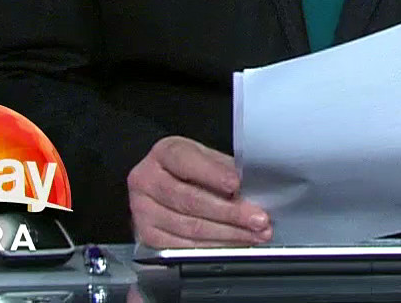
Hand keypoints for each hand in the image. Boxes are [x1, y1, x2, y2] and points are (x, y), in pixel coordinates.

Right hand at [128, 135, 270, 248]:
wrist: (162, 184)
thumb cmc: (189, 169)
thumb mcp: (208, 159)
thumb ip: (226, 170)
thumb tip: (253, 190)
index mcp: (164, 153)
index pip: (187, 162)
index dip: (213, 175)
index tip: (236, 185)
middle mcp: (146, 181)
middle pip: (190, 200)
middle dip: (230, 212)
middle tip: (257, 218)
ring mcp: (143, 210)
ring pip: (189, 227)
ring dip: (227, 234)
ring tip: (253, 234)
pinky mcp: (146, 236)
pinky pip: (182, 247)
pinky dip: (212, 247)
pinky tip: (232, 244)